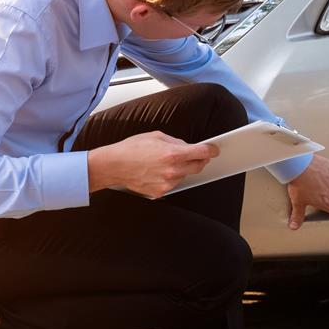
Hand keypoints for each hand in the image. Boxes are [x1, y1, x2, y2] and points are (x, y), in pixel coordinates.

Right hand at [87, 131, 219, 197]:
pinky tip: (158, 171)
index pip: (202, 153)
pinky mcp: (161, 192)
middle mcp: (172, 170)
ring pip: (185, 175)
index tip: (213, 149)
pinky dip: (170, 177)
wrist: (114, 166)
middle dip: (199, 159)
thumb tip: (187, 146)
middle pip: (198, 166)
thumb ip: (175, 142)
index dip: (211, 150)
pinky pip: (173, 183)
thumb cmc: (131, 149)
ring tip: (166, 162)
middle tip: (195, 155)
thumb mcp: (156, 136)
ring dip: (182, 169)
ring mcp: (167, 183)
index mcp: (173, 154)